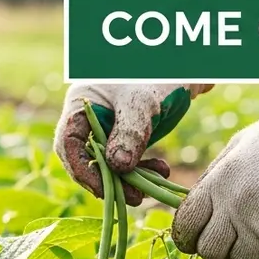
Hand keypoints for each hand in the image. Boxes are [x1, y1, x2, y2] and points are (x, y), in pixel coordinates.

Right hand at [56, 83, 211, 204]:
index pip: (68, 144)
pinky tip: (162, 171)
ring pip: (109, 163)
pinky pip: (128, 160)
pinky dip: (143, 170)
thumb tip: (117, 168)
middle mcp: (90, 118)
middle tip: (135, 196)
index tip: (105, 189)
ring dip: (130, 179)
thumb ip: (129, 133)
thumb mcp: (142, 102)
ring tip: (153, 186)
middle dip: (110, 181)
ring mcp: (109, 126)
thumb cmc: (159, 71)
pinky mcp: (128, 134)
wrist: (189, 61)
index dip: (82, 170)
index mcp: (81, 104)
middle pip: (87, 159)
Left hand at [172, 84, 258, 258]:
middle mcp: (234, 206)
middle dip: (218, 249)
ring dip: (251, 250)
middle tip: (233, 239)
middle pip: (210, 251)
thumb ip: (214, 178)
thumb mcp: (238, 147)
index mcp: (217, 182)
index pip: (186, 225)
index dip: (187, 238)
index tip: (194, 241)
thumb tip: (196, 204)